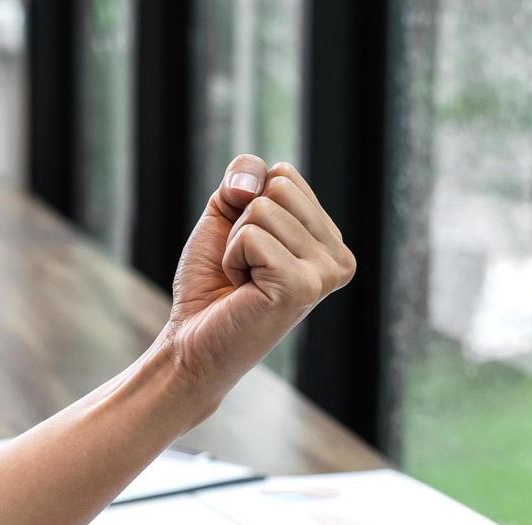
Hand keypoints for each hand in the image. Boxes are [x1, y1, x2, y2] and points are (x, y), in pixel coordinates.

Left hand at [160, 155, 355, 400]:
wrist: (193, 341)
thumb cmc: (211, 283)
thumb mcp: (226, 214)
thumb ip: (244, 178)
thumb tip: (254, 182)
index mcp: (328, 240)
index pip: (285, 175)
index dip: (247, 202)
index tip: (248, 247)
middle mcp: (337, 258)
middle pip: (279, 186)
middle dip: (243, 221)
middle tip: (245, 265)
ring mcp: (325, 274)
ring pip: (263, 209)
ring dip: (236, 244)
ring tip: (245, 280)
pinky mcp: (302, 287)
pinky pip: (251, 237)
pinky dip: (232, 260)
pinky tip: (243, 290)